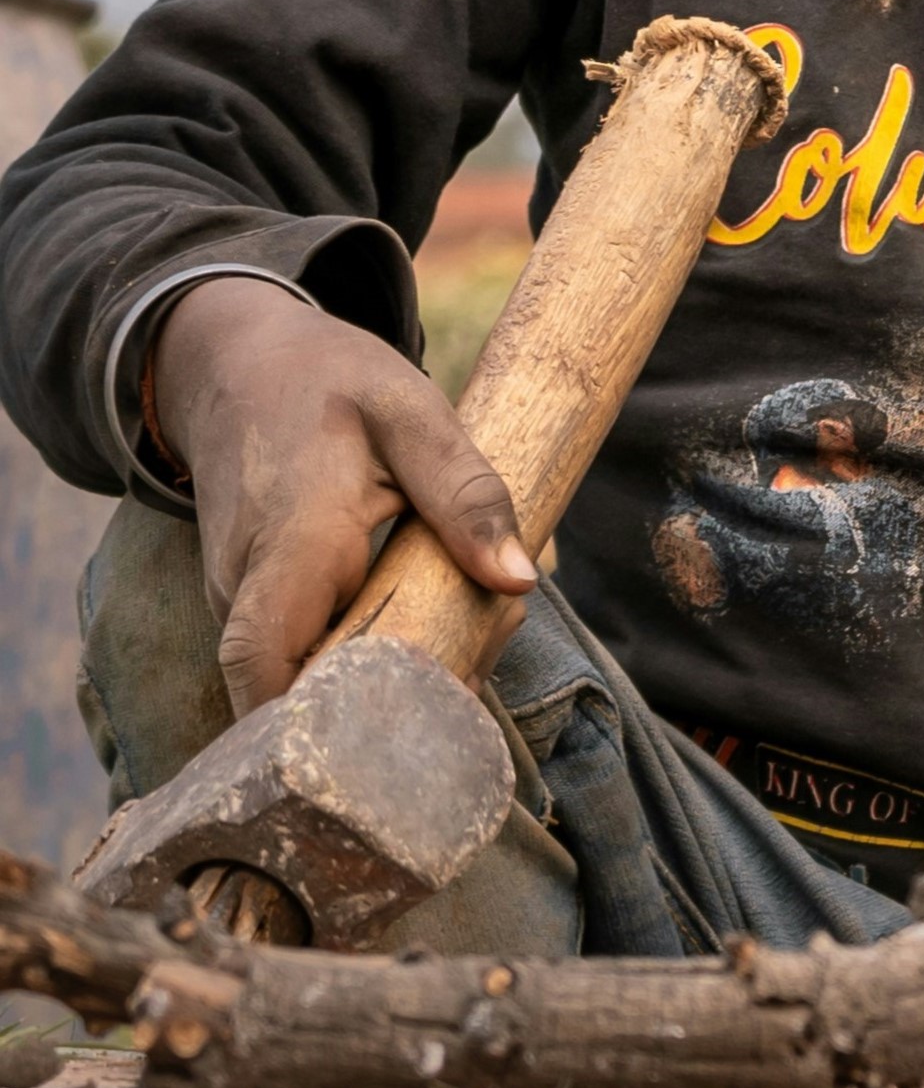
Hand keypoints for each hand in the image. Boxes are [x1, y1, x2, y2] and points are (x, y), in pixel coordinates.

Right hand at [149, 274, 536, 713]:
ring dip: (396, 672)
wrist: (240, 366)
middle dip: (399, 700)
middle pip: (300, 690)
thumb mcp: (412, 414)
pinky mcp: (255, 605)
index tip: (414, 721)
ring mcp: (241, 602)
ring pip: (306, 677)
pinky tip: (442, 606)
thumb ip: (466, 494)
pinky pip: (309, 652)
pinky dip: (377, 648)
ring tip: (482, 620)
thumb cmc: (328, 383)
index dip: (322, 719)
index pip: (263, 662)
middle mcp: (246, 588)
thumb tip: (519, 582)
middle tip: (491, 644)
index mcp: (289, 541)